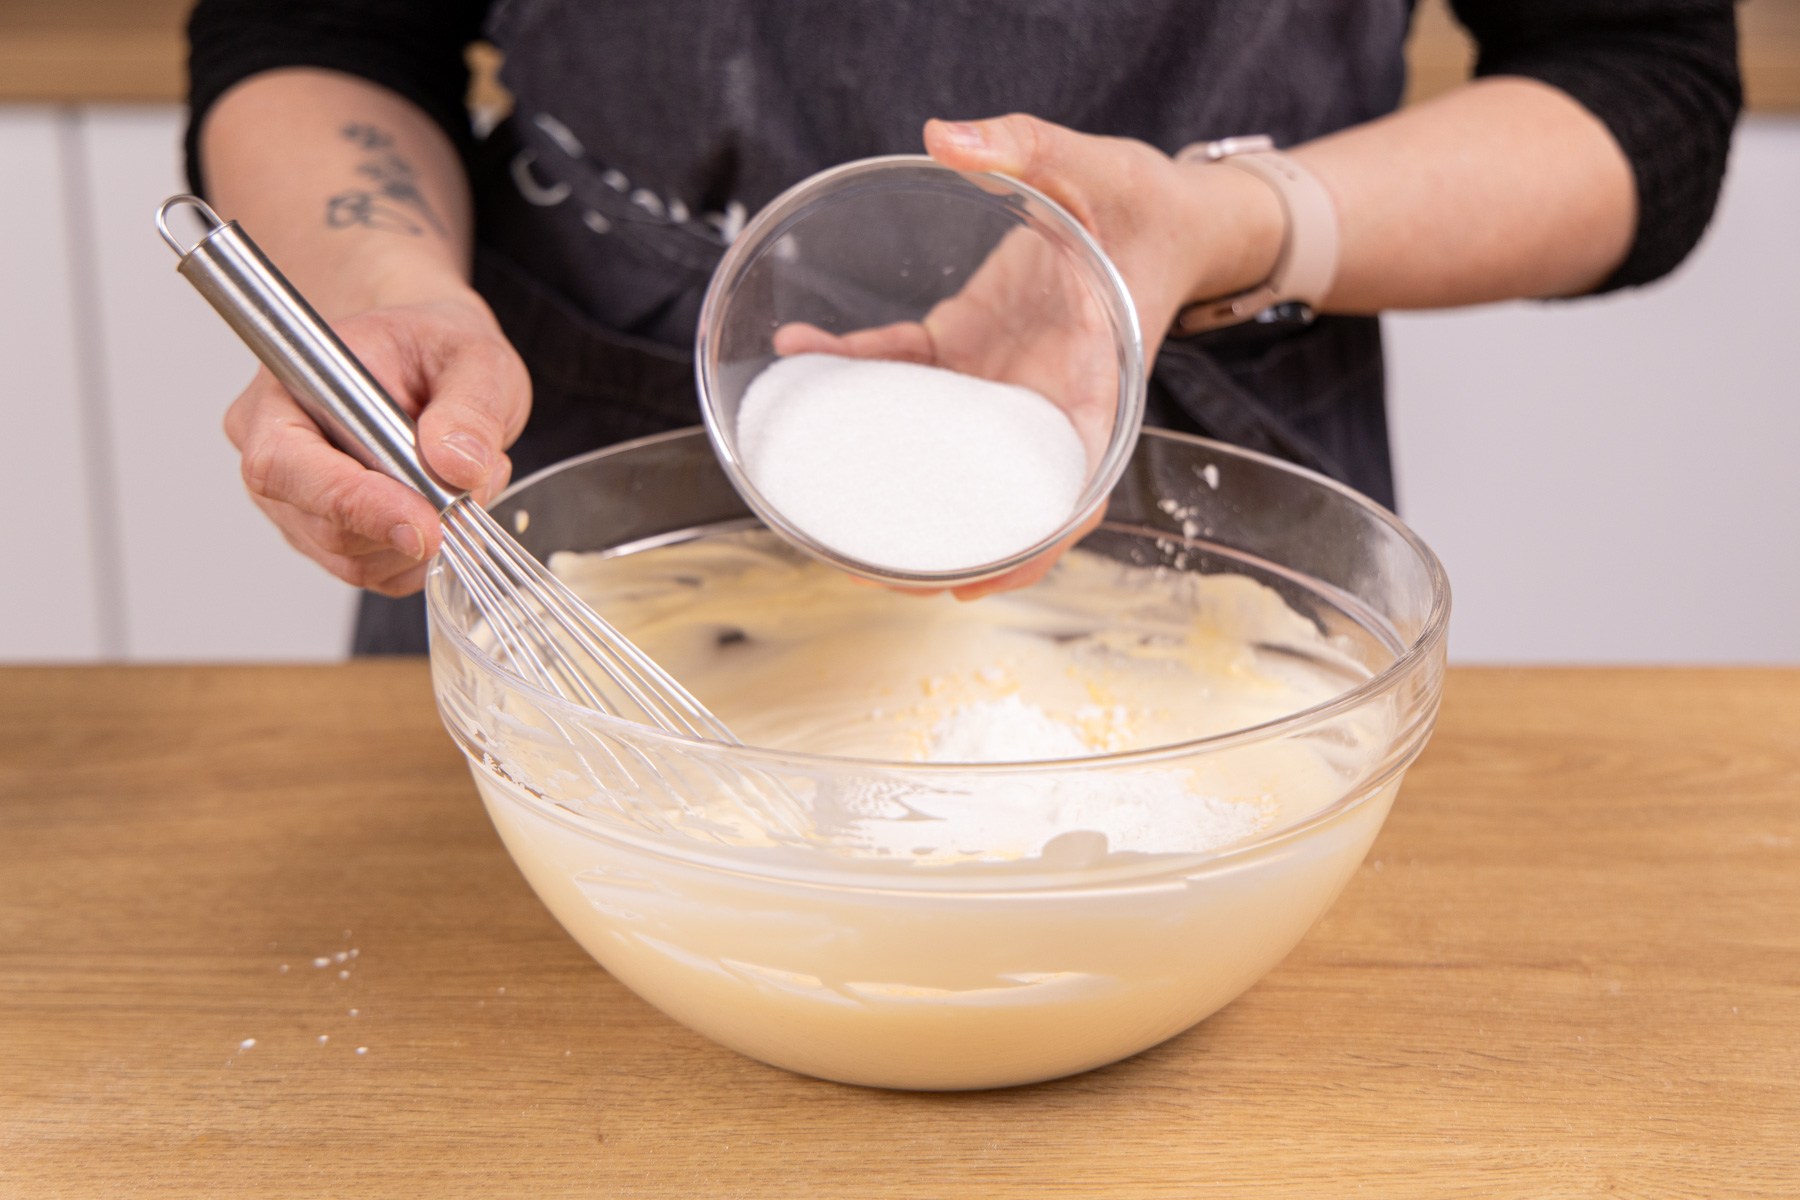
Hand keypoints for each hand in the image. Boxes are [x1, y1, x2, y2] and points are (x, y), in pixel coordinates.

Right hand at [223, 291, 529, 595]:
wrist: (432, 363)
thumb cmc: (434, 349)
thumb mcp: (474, 355)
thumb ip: (471, 406)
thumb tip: (458, 466)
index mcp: (286, 391)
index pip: (287, 466)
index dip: (355, 503)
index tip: (425, 523)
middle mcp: (275, 453)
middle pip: (325, 527)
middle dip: (410, 522)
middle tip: (472, 485)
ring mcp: (298, 504)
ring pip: (356, 560)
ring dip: (426, 538)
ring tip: (462, 478)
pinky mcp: (332, 538)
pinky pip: (379, 573)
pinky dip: (425, 554)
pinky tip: (443, 504)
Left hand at [776, 113, 1283, 598]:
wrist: (1159, 210)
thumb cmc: (1145, 204)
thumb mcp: (1097, 167)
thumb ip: (1028, 146)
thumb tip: (947, 136)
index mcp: (1093, 389)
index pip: (1070, 492)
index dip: (1028, 549)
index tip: (973, 583)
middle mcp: (1042, 401)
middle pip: (994, 499)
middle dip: (938, 545)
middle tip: (867, 571)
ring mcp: (999, 382)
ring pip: (938, 451)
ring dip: (886, 484)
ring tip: (823, 514)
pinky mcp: (966, 348)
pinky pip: (904, 372)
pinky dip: (855, 371)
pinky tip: (804, 354)